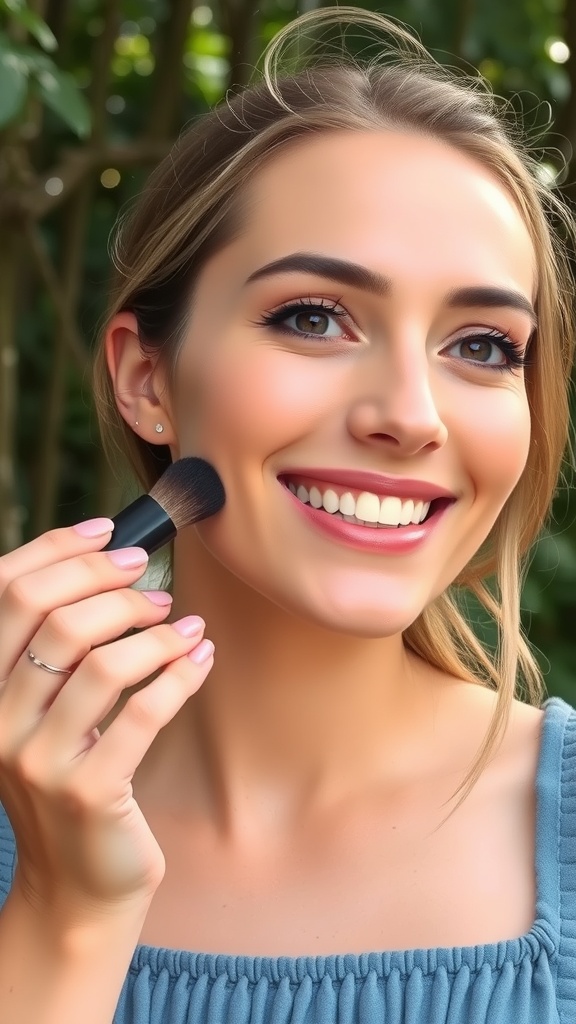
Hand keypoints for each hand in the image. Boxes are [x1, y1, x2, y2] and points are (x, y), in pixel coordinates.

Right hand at [0, 519, 213, 919]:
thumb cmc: (71, 781)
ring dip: (156, 631)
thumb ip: (56, 649)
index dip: (61, 550)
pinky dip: (181, 672)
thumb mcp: (44, 712)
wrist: (77, 882)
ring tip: (184, 625)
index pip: (6, 591)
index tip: (113, 532)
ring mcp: (37, 760)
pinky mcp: (88, 790)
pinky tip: (200, 656)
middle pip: (54, 618)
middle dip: (115, 587)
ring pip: (103, 662)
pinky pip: (144, 709)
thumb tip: (108, 561)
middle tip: (156, 587)